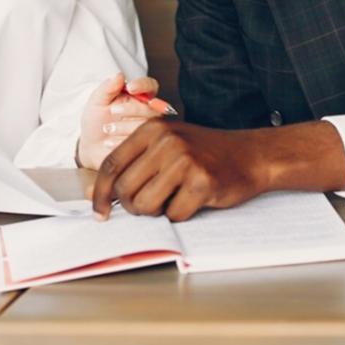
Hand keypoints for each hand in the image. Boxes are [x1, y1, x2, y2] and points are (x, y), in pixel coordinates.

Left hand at [77, 72, 166, 169]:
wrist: (90, 147)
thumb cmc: (95, 121)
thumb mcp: (96, 102)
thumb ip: (107, 88)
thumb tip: (119, 75)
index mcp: (139, 97)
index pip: (151, 86)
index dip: (143, 85)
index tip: (130, 88)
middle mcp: (148, 112)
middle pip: (153, 107)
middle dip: (132, 109)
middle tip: (112, 111)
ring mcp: (148, 130)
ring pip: (148, 126)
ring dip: (126, 126)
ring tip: (107, 129)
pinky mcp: (145, 147)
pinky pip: (142, 143)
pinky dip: (122, 141)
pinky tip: (109, 142)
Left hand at [90, 122, 267, 221]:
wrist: (251, 155)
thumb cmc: (205, 154)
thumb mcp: (166, 147)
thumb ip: (132, 166)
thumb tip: (94, 195)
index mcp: (152, 129)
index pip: (112, 165)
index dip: (100, 194)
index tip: (100, 213)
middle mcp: (167, 141)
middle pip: (125, 190)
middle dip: (132, 206)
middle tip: (150, 206)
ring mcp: (185, 161)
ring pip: (146, 206)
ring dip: (156, 212)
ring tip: (172, 199)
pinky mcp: (202, 182)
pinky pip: (174, 215)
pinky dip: (181, 215)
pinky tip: (193, 200)